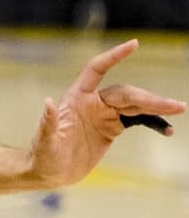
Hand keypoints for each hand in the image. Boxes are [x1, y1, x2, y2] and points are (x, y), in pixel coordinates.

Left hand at [25, 40, 183, 188]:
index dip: (114, 56)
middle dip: (149, 98)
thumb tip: (48, 101)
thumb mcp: (44, 143)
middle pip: (125, 93)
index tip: (134, 44)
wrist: (49, 173)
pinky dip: (153, 122)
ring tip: (179, 109)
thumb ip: (47, 123)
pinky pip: (137, 119)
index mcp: (76, 98)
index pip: (96, 69)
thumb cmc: (42, 156)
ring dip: (157, 106)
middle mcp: (92, 102)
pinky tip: (167, 130)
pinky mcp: (112, 128)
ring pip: (135, 104)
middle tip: (174, 106)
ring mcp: (104, 114)